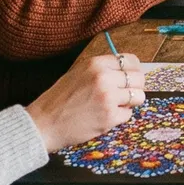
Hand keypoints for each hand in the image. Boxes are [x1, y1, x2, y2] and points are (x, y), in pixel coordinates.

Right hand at [26, 51, 143, 150]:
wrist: (44, 124)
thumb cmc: (59, 99)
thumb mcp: (78, 73)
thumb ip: (101, 69)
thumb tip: (126, 70)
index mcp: (95, 64)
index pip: (131, 60)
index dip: (133, 70)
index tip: (131, 77)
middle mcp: (104, 78)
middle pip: (139, 78)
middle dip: (135, 87)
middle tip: (125, 94)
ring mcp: (108, 98)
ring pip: (139, 97)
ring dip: (130, 102)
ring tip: (115, 105)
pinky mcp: (109, 117)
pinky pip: (128, 114)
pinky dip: (120, 117)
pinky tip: (105, 116)